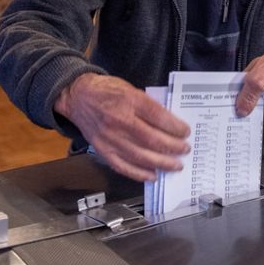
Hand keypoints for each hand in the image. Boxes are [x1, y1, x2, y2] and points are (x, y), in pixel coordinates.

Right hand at [54, 73, 190, 180]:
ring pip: (140, 156)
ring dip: (162, 163)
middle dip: (173, 147)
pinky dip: (140, 174)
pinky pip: (123, 166)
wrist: (77, 97)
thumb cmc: (106, 90)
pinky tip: (153, 175)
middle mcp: (120, 121)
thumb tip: (170, 122)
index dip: (175, 127)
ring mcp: (110, 138)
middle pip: (152, 139)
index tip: (185, 132)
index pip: (158, 117)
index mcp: (129, 101)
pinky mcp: (103, 150)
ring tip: (176, 165)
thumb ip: (148, 105)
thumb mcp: (130, 88)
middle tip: (185, 149)